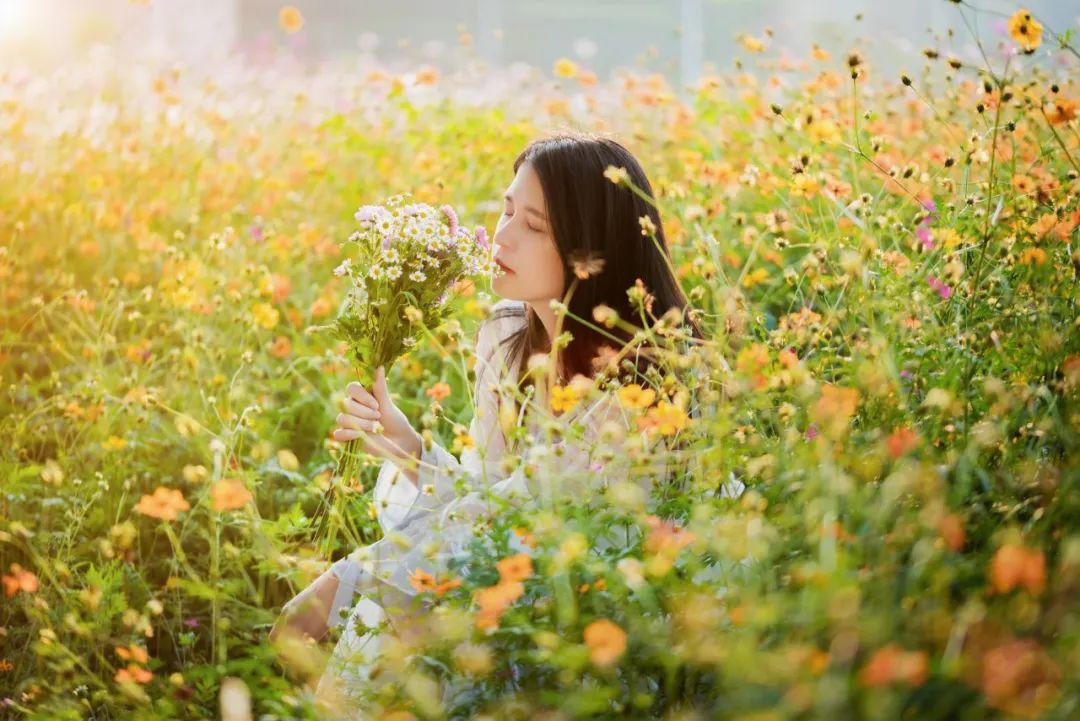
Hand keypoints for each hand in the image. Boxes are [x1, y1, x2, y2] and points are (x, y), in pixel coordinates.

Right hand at [333, 366, 421, 480]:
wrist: (398, 441)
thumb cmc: (394, 420)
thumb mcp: (387, 404)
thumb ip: (380, 387)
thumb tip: (379, 366)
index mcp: (361, 396)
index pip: (351, 388)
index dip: (362, 396)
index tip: (376, 404)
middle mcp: (352, 407)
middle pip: (347, 404)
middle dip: (365, 412)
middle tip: (378, 417)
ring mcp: (348, 422)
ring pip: (342, 418)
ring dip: (360, 424)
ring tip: (374, 427)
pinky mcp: (346, 436)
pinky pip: (338, 433)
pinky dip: (350, 435)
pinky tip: (362, 436)